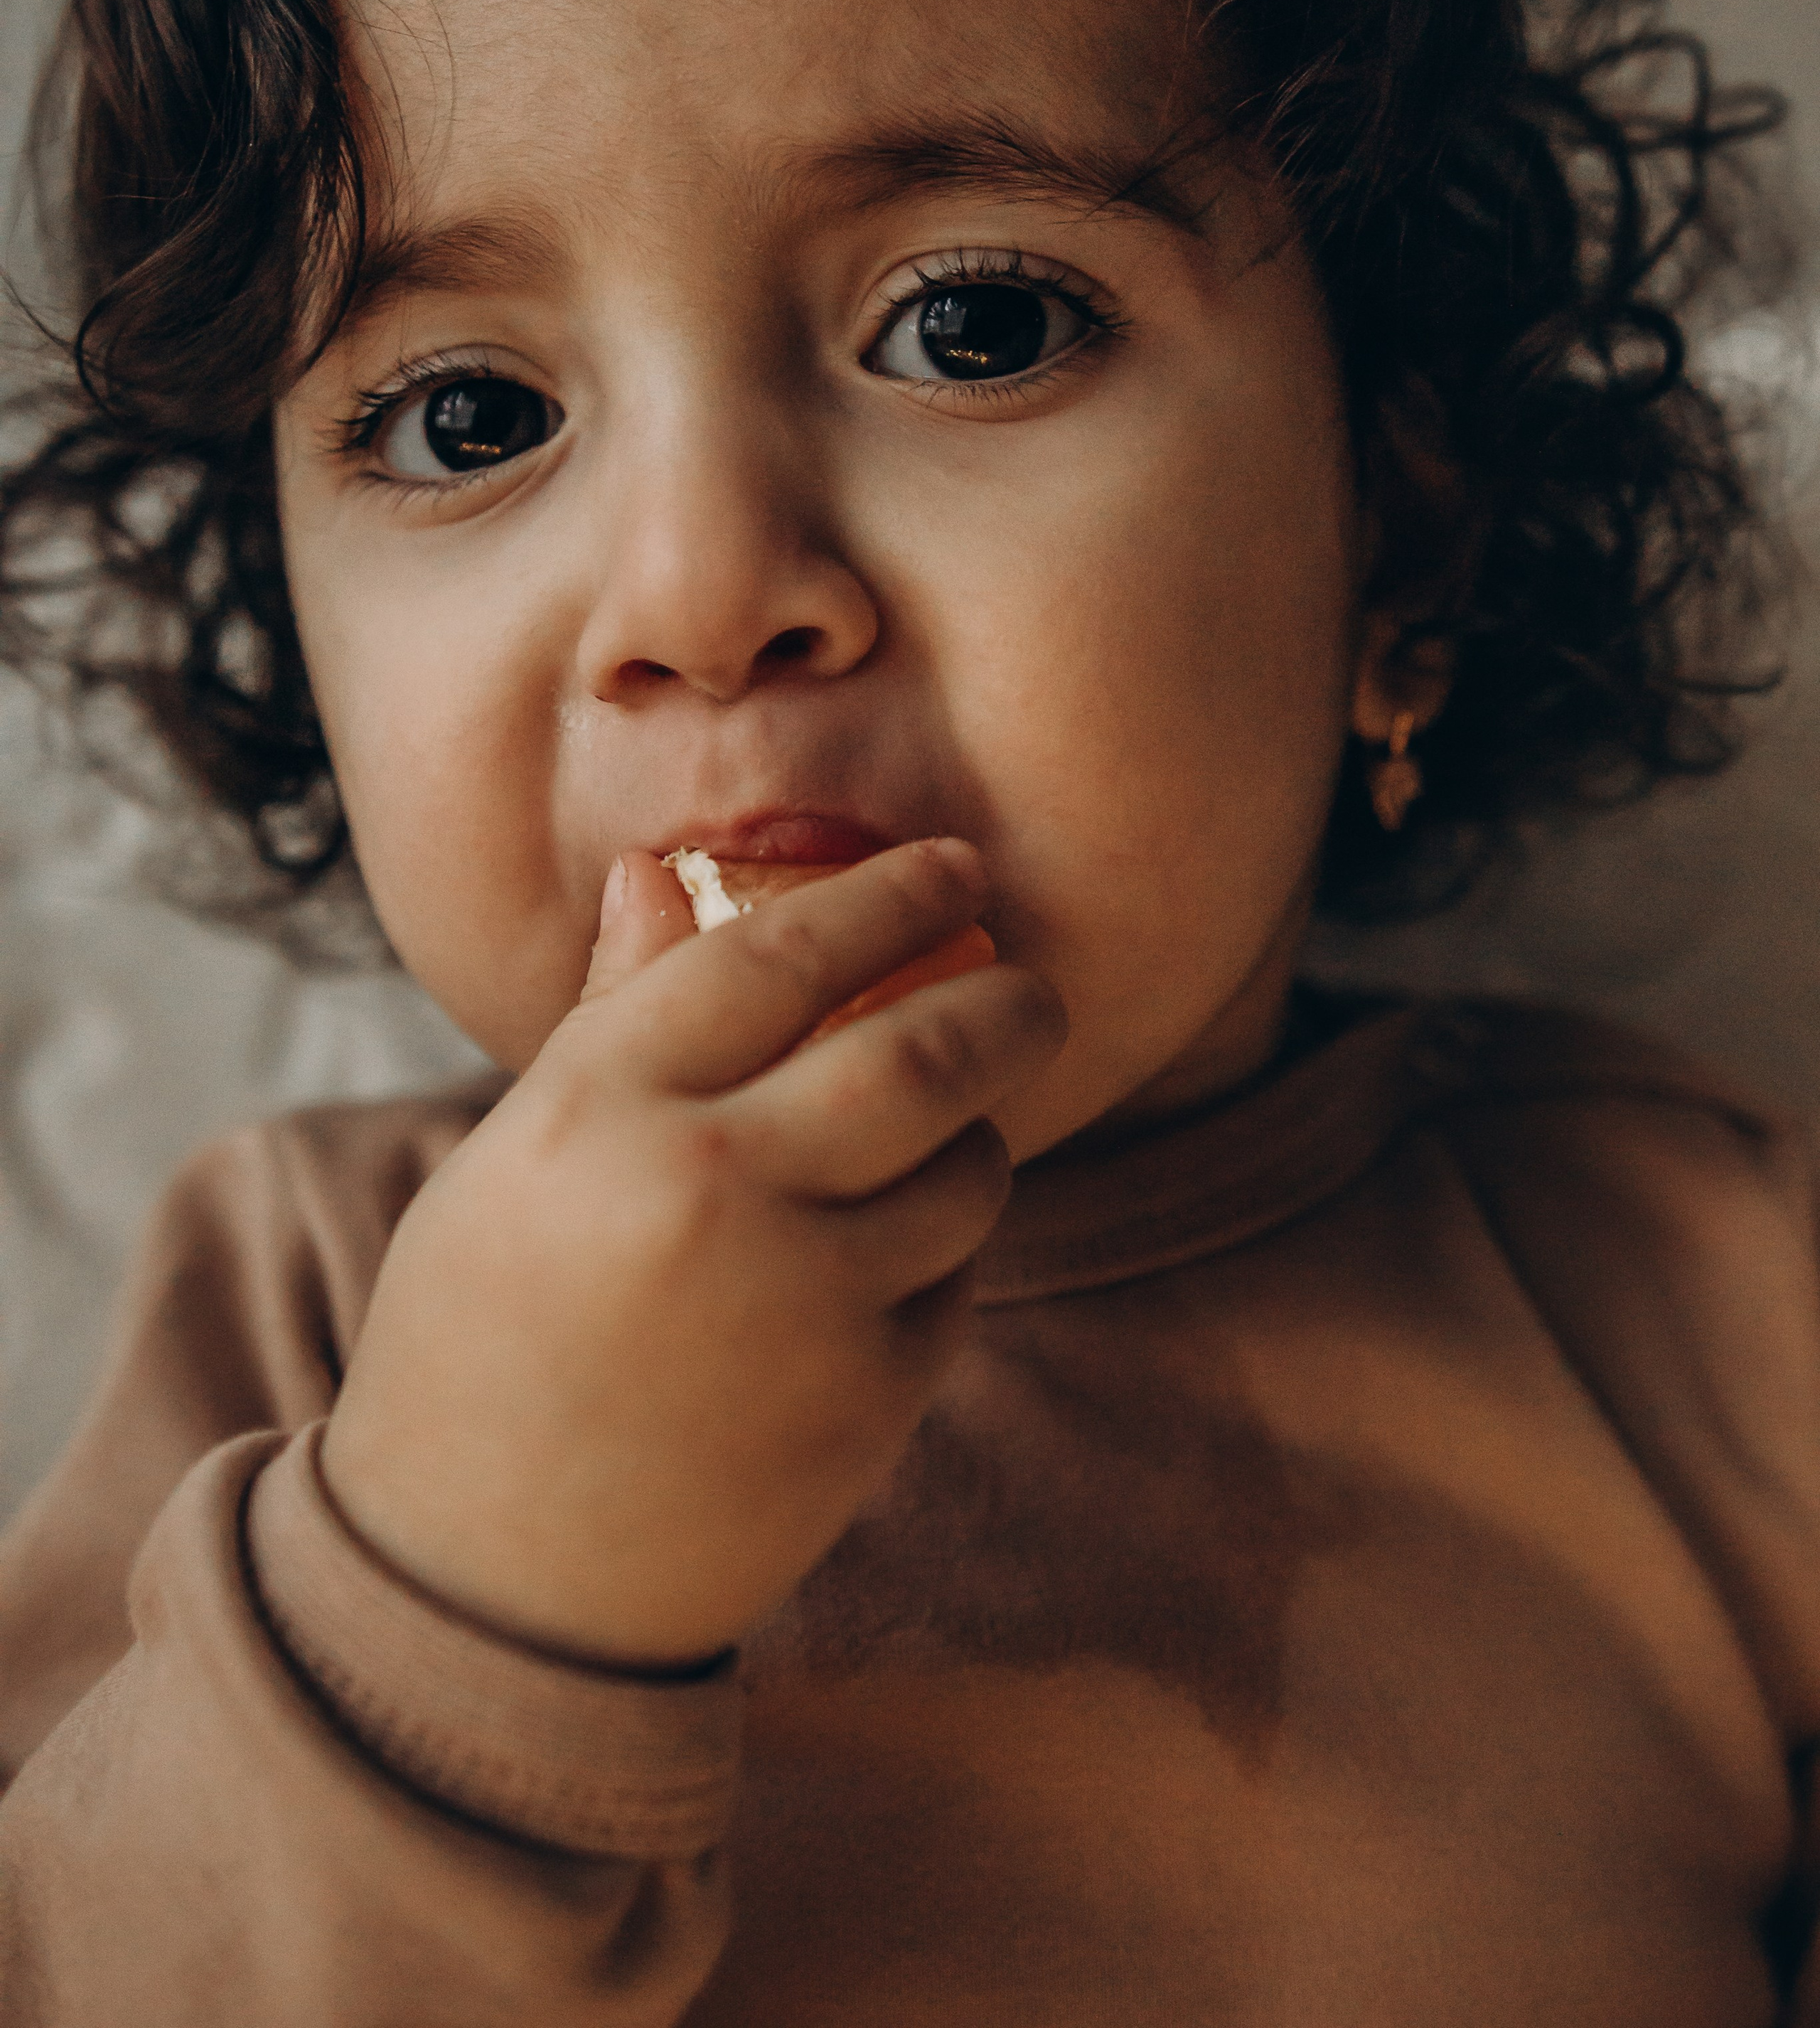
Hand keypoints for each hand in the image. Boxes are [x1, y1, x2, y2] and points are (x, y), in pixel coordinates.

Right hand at [319, 839, 1065, 1665]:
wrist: (493, 1585)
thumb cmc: (483, 1342)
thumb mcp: (514, 1161)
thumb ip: (611, 1018)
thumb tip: (659, 875)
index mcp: (597, 1113)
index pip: (773, 954)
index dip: (883, 893)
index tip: (953, 863)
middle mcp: (709, 1192)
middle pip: (917, 1051)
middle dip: (1003, 1001)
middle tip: (1030, 983)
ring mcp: (800, 1304)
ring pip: (964, 1170)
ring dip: (980, 1131)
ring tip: (956, 1124)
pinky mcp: (869, 1402)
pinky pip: (955, 1281)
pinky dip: (945, 1248)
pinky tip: (899, 1248)